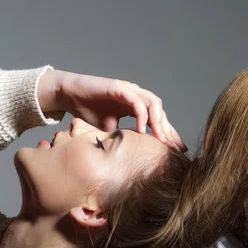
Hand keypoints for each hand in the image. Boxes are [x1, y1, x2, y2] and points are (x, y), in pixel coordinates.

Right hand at [38, 69, 185, 150]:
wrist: (69, 96)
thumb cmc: (88, 112)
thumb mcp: (110, 131)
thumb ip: (124, 139)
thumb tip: (136, 160)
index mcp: (137, 107)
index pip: (159, 121)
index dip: (169, 135)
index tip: (178, 151)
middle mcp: (137, 97)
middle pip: (161, 112)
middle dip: (169, 131)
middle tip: (175, 148)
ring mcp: (130, 90)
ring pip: (153, 104)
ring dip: (158, 122)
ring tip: (160, 140)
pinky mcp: (120, 87)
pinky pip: (137, 101)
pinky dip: (142, 116)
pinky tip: (141, 130)